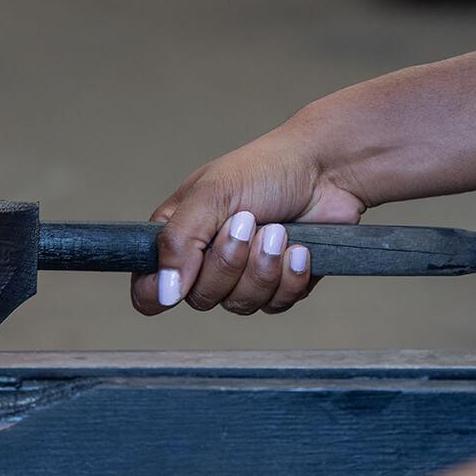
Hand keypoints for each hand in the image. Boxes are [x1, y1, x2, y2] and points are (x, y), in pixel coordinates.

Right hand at [131, 125, 367, 316]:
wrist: (327, 169)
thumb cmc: (265, 169)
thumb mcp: (211, 195)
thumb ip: (178, 243)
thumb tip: (163, 293)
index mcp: (178, 236)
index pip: (148, 288)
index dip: (159, 291)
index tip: (186, 271)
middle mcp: (206, 260)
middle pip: (201, 299)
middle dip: (230, 262)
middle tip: (248, 222)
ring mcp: (244, 275)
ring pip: (241, 305)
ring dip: (263, 268)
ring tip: (278, 231)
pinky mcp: (279, 284)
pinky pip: (276, 305)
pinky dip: (291, 276)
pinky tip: (300, 248)